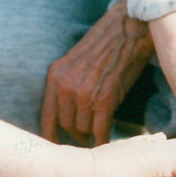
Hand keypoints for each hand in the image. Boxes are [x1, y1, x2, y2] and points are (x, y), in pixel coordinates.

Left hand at [41, 0, 154, 145]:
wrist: (129, 31)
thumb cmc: (108, 47)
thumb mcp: (77, 63)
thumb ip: (70, 85)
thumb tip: (73, 112)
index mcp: (55, 75)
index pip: (47, 115)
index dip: (50, 134)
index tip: (55, 145)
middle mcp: (65, 86)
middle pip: (66, 124)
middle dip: (76, 135)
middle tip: (86, 140)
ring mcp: (84, 94)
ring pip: (83, 128)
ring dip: (91, 136)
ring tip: (98, 137)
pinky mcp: (105, 99)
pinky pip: (100, 129)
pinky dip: (103, 140)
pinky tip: (107, 143)